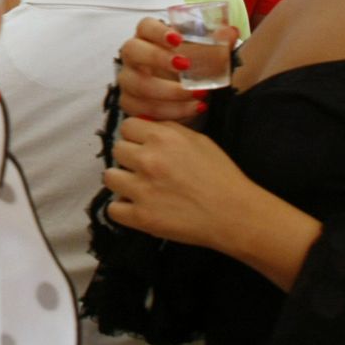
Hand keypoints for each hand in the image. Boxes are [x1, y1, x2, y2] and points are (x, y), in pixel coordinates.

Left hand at [103, 116, 258, 249]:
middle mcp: (147, 160)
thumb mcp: (198, 139)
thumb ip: (168, 130)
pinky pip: (113, 209)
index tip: (145, 146)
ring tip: (139, 188)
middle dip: (130, 158)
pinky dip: (123, 209)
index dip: (136, 137)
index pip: (127, 126)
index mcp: (162, 138)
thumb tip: (145, 127)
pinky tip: (138, 207)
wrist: (235, 213)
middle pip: (117, 150)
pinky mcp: (141, 217)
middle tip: (146, 169)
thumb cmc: (221, 175)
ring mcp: (142, 190)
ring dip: (122, 182)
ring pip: (109, 177)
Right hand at [115, 17, 234, 122]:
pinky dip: (171, 111)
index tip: (178, 39)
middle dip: (157, 58)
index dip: (157, 31)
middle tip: (185, 66)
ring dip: (169, 91)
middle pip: (131, 50)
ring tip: (198, 94)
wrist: (184, 96)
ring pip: (138, 84)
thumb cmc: (192, 69)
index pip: (145, 26)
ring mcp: (128, 80)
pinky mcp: (130, 103)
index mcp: (149, 37)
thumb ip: (218, 43)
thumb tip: (230, 32)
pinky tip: (193, 108)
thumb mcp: (206, 55)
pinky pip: (143, 109)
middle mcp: (133, 56)